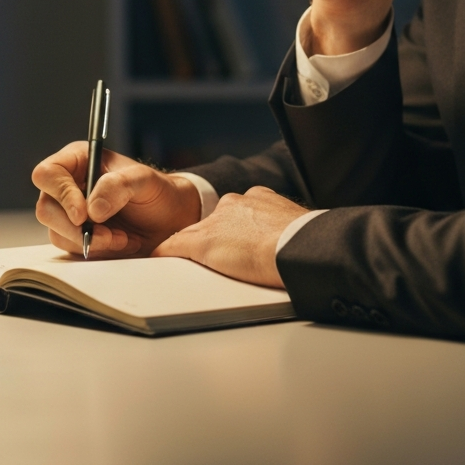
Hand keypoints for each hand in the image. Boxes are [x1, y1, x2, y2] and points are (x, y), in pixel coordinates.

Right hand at [32, 143, 200, 256]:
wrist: (169, 219)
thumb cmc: (156, 191)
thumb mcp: (143, 179)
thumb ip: (119, 185)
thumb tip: (92, 209)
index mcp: (79, 161)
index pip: (48, 173)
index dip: (60, 194)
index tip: (83, 214)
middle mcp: (69, 186)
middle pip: (46, 208)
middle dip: (76, 227)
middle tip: (105, 233)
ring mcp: (70, 213)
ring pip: (57, 232)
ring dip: (90, 240)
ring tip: (120, 236)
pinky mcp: (77, 236)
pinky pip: (72, 249)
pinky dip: (95, 250)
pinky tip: (119, 241)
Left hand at [153, 186, 308, 288]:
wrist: (298, 246)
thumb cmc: (306, 243)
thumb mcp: (296, 229)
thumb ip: (286, 231)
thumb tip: (294, 243)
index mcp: (259, 198)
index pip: (236, 214)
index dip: (234, 230)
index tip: (236, 242)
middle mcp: (234, 203)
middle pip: (213, 222)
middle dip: (215, 239)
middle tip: (220, 258)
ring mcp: (216, 222)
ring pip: (194, 234)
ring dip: (192, 248)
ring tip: (189, 265)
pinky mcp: (201, 242)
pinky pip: (173, 246)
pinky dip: (165, 254)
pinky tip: (158, 262)